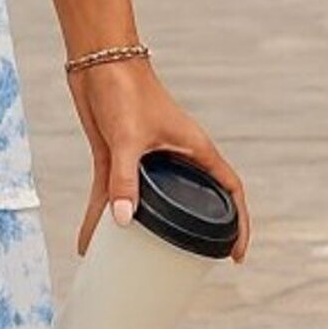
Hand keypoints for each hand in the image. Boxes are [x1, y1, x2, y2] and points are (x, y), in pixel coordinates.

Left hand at [67, 55, 250, 263]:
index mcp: (195, 150)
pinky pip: (112, 196)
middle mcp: (175, 157)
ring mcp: (145, 160)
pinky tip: (87, 241)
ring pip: (148, 204)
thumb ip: (124, 179)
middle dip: (191, 234)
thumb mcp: (128, 137)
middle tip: (186, 267)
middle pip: (190, 202)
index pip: (231, 190)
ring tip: (131, 265)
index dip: (239, 222)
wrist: (97, 61)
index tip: (235, 255)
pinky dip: (101, 217)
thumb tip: (122, 222)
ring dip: (140, 232)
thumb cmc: (125, 88)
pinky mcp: (115, 158)